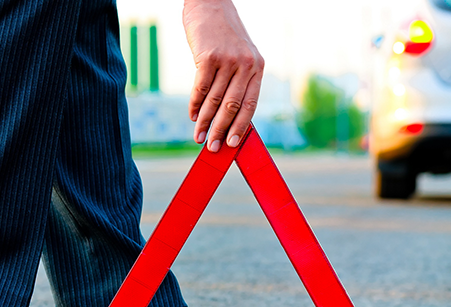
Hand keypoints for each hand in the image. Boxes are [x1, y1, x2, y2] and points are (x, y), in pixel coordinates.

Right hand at [183, 0, 263, 151]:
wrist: (209, 4)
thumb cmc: (224, 34)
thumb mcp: (240, 55)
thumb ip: (238, 81)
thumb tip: (228, 116)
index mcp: (257, 67)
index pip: (250, 104)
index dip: (240, 127)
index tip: (231, 144)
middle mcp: (246, 64)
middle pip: (232, 106)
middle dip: (221, 130)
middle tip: (212, 147)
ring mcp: (227, 60)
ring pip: (215, 100)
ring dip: (205, 122)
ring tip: (199, 137)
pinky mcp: (208, 56)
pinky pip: (200, 87)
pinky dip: (195, 105)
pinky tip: (192, 116)